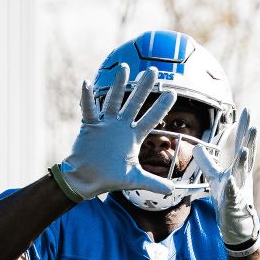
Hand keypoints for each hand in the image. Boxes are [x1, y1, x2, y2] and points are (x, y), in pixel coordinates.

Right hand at [51, 65, 177, 201]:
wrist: (86, 180)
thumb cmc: (109, 178)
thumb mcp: (134, 179)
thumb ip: (153, 182)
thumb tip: (172, 190)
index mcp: (133, 136)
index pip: (151, 119)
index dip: (161, 107)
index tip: (172, 93)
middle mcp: (121, 126)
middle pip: (135, 103)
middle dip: (144, 87)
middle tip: (154, 71)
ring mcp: (106, 124)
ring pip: (113, 100)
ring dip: (118, 85)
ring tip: (124, 69)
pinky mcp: (91, 126)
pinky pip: (89, 109)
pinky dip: (87, 97)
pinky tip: (86, 83)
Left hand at [193, 108, 259, 253]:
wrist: (236, 225)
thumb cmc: (228, 199)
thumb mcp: (215, 178)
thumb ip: (207, 162)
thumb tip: (197, 147)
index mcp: (238, 168)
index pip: (242, 144)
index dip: (244, 129)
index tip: (246, 111)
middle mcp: (241, 176)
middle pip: (246, 153)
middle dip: (249, 139)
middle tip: (253, 122)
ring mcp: (239, 189)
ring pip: (241, 173)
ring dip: (242, 161)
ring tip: (243, 149)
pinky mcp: (234, 204)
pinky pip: (232, 195)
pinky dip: (231, 188)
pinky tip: (229, 181)